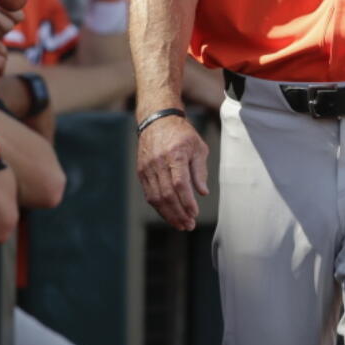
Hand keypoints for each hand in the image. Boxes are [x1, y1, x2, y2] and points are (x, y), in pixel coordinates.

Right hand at [136, 114, 207, 230]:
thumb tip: (203, 192)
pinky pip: (149, 194)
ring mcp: (147, 167)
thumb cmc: (181, 134)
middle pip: (167, 194)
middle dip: (179, 213)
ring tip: (180, 224)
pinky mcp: (141, 172)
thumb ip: (200, 170)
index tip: (195, 214)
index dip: (187, 201)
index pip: (180, 183)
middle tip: (189, 225)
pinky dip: (159, 207)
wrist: (157, 120)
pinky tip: (169, 215)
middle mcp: (158, 162)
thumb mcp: (198, 147)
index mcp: (175, 154)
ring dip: (169, 214)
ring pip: (156, 197)